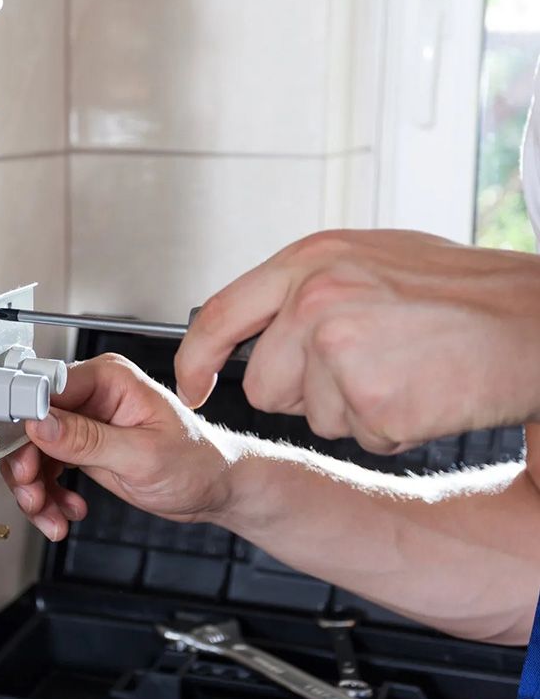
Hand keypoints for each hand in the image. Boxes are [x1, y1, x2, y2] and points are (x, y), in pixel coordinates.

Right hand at [0, 354, 233, 540]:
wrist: (214, 488)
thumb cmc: (196, 462)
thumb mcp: (141, 455)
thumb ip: (87, 439)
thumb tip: (41, 422)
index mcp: (108, 379)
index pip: (47, 389)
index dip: (25, 419)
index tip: (16, 452)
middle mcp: (91, 395)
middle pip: (31, 424)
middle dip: (27, 466)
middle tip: (33, 494)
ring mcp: (84, 422)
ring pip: (32, 452)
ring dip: (35, 488)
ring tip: (50, 514)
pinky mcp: (81, 448)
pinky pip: (45, 470)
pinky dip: (48, 496)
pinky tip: (64, 512)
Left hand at [176, 229, 539, 452]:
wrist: (539, 319)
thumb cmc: (463, 292)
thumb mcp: (371, 262)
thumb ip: (308, 289)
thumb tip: (258, 327)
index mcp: (311, 259)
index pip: (219, 316)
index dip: (197, 360)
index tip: (192, 387)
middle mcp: (316, 298)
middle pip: (264, 386)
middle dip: (308, 393)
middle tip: (374, 365)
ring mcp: (342, 348)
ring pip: (316, 418)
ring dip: (359, 410)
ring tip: (410, 369)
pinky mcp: (375, 399)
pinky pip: (364, 439)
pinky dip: (396, 430)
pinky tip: (430, 391)